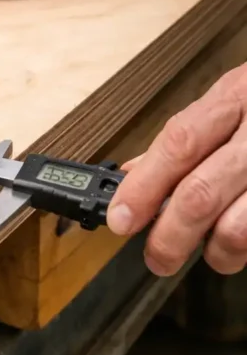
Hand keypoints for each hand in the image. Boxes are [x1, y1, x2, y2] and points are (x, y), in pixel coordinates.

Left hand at [107, 65, 246, 275]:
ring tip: (212, 252)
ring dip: (216, 251)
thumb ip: (187, 137)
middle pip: (201, 193)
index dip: (144, 187)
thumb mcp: (233, 101)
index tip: (120, 219)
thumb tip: (134, 174)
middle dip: (169, 236)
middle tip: (157, 257)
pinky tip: (245, 240)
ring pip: (239, 228)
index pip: (178, 144)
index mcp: (237, 97)